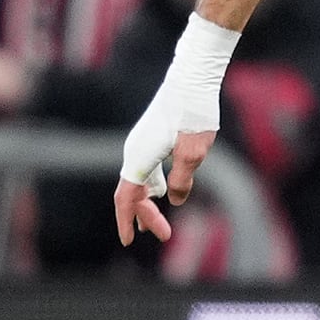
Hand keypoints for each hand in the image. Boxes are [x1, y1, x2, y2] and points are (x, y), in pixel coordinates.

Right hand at [112, 23, 234, 243]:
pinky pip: (144, 169)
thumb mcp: (193, 152)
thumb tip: (173, 199)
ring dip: (146, 203)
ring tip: (156, 223)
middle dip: (145, 216)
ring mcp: (141, 142)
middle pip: (132, 192)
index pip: (125, 197)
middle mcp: (134, 150)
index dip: (125, 221)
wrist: (192, 76)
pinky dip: (150, 186)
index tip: (128, 242)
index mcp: (139, 157)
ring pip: (138, 180)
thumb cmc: (193, 112)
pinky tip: (161, 191)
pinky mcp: (151, 136)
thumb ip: (182, 180)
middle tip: (165, 235)